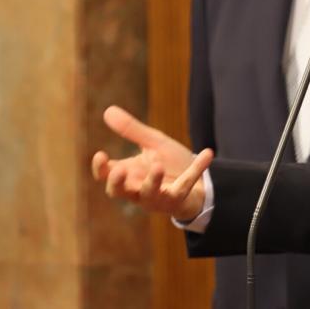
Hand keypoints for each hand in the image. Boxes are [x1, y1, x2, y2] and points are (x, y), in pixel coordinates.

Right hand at [91, 105, 212, 220]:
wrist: (198, 183)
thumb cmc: (169, 164)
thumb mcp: (153, 144)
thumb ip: (132, 131)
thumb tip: (108, 110)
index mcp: (129, 175)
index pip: (106, 176)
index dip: (101, 169)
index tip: (101, 155)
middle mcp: (138, 189)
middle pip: (119, 192)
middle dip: (117, 183)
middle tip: (119, 169)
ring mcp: (158, 197)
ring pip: (149, 195)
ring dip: (153, 181)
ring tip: (158, 165)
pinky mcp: (178, 199)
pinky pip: (186, 185)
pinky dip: (197, 169)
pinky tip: (208, 153)